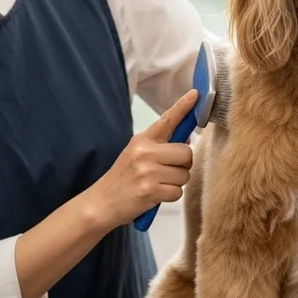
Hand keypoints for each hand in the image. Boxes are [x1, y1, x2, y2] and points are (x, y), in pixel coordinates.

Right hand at [85, 90, 197, 229]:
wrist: (101, 203)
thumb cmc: (122, 178)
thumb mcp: (136, 154)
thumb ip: (160, 146)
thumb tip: (187, 140)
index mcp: (142, 140)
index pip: (167, 120)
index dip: (183, 107)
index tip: (196, 94)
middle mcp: (145, 152)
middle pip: (186, 153)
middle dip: (183, 165)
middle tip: (167, 172)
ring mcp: (147, 172)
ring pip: (184, 175)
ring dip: (176, 183)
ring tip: (158, 184)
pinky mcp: (150, 191)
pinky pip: (178, 192)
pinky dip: (170, 196)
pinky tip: (155, 195)